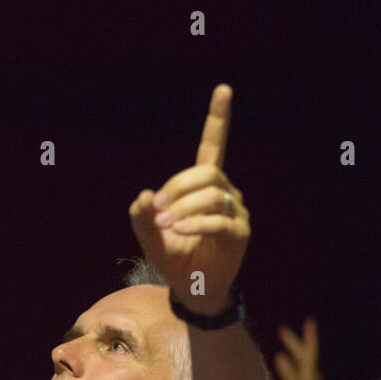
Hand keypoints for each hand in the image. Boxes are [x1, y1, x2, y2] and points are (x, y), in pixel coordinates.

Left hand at [129, 84, 249, 314]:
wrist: (191, 290)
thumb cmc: (173, 258)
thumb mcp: (149, 236)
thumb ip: (141, 216)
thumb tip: (143, 195)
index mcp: (204, 186)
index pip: (213, 146)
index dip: (218, 119)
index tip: (223, 90)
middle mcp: (225, 193)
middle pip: (206, 174)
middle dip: (177, 189)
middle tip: (156, 210)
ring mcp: (236, 213)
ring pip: (213, 195)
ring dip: (183, 209)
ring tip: (166, 226)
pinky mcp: (239, 234)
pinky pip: (219, 220)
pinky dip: (195, 224)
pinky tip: (178, 231)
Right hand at [273, 318, 329, 379]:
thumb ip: (287, 372)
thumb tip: (279, 355)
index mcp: (309, 371)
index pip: (309, 349)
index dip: (309, 335)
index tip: (309, 320)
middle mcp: (312, 371)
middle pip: (303, 352)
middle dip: (294, 340)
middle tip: (282, 329)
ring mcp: (311, 376)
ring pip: (302, 357)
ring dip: (294, 347)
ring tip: (284, 338)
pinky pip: (300, 364)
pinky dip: (293, 357)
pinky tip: (288, 358)